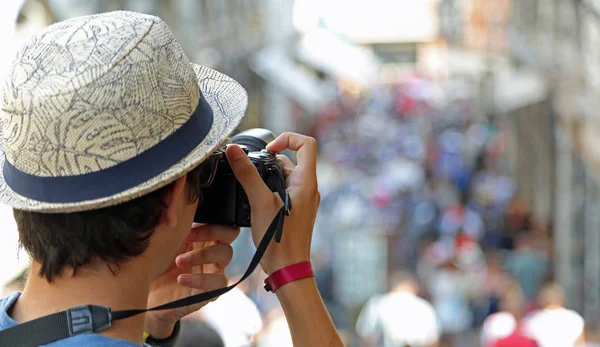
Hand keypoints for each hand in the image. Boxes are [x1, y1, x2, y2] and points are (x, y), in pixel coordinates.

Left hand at [144, 224, 239, 338]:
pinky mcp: (211, 291)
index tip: (184, 227)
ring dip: (202, 254)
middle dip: (211, 231)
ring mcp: (213, 271)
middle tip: (186, 238)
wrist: (143, 298)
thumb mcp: (162, 243)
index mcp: (202, 237)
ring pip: (226, 253)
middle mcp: (211, 251)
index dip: (206, 220)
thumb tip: (176, 206)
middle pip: (230, 232)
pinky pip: (219, 281)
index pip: (219, 220)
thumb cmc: (152, 267)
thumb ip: (174, 227)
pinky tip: (181, 279)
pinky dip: (200, 279)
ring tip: (179, 261)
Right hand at [226, 132, 319, 274]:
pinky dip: (269, 190)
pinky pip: (284, 191)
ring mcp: (303, 200)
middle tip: (250, 173)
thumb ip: (247, 174)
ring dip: (267, 178)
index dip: (287, 139)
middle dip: (269, 163)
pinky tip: (254, 202)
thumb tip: (233, 150)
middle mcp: (309, 189)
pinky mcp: (296, 211)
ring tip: (251, 191)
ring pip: (285, 177)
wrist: (288, 269)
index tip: (267, 151)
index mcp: (307, 182)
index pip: (307, 144)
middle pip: (291, 161)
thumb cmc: (279, 240)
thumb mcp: (259, 202)